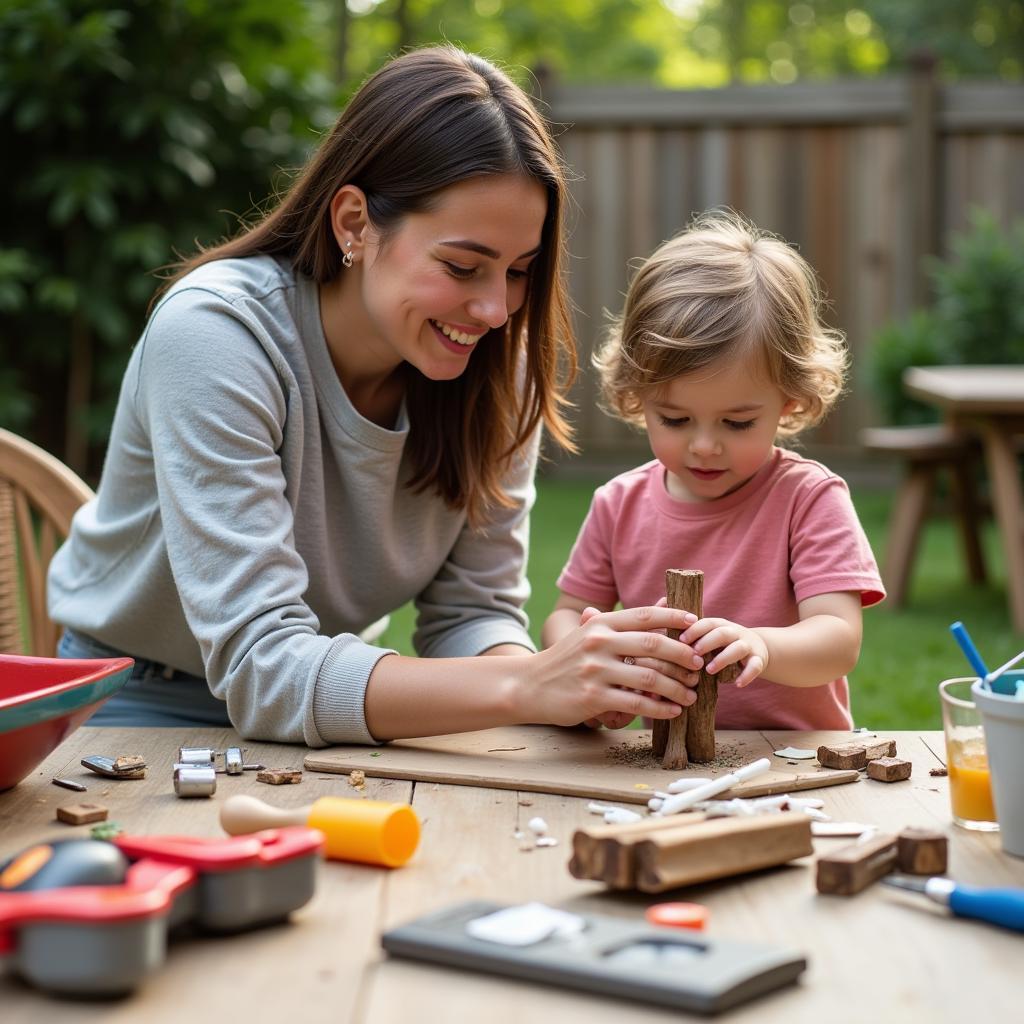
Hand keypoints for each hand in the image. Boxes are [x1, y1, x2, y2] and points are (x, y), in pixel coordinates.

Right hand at [523, 605, 702, 727]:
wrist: (529, 685)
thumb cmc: (565, 660)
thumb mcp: (587, 634)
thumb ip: (621, 624)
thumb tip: (662, 606)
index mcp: (600, 624)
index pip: (645, 615)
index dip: (674, 617)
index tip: (695, 624)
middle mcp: (599, 642)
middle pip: (654, 645)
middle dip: (684, 656)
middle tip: (699, 665)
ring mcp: (596, 670)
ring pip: (650, 678)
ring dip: (677, 688)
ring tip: (690, 695)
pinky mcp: (594, 697)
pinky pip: (637, 703)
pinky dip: (660, 708)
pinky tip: (672, 711)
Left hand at [681, 617, 768, 687]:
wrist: (757, 648)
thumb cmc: (722, 647)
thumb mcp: (709, 639)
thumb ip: (691, 643)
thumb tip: (659, 656)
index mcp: (719, 625)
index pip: (706, 623)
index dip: (694, 630)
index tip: (680, 640)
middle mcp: (734, 632)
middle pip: (722, 633)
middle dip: (707, 642)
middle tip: (694, 653)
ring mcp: (748, 645)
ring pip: (738, 648)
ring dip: (723, 658)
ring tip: (709, 670)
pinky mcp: (759, 659)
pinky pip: (755, 666)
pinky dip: (747, 675)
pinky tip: (737, 684)